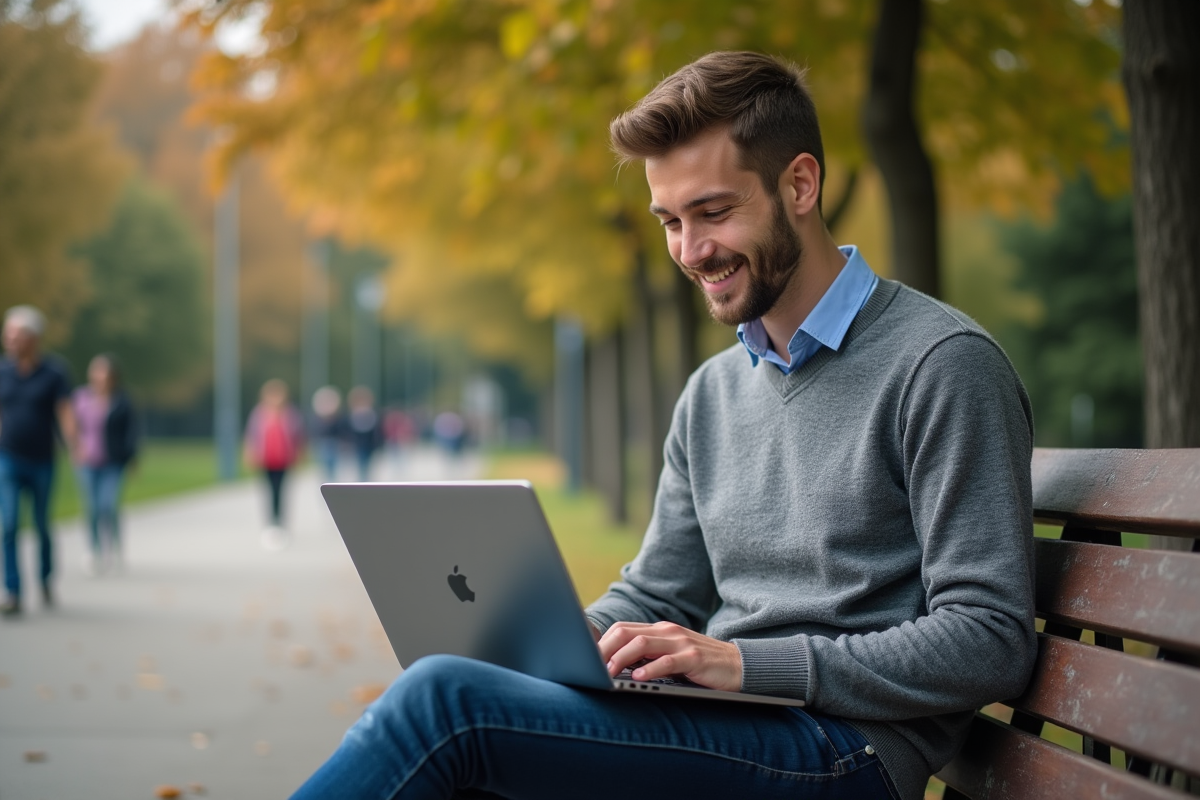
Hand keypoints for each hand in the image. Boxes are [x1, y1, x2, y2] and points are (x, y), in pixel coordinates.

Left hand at [598, 621, 742, 692]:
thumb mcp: (670, 656)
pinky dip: (650, 669)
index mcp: (659, 630)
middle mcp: (667, 632)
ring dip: (621, 658)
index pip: (622, 629)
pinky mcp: (694, 657)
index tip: (587, 660)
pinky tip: (638, 677)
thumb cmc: (700, 665)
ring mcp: (681, 643)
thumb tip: (614, 667)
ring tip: (609, 673)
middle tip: (592, 667)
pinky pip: (667, 661)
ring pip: (642, 644)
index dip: (602, 643)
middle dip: (605, 649)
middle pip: (626, 633)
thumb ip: (648, 656)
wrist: (738, 665)